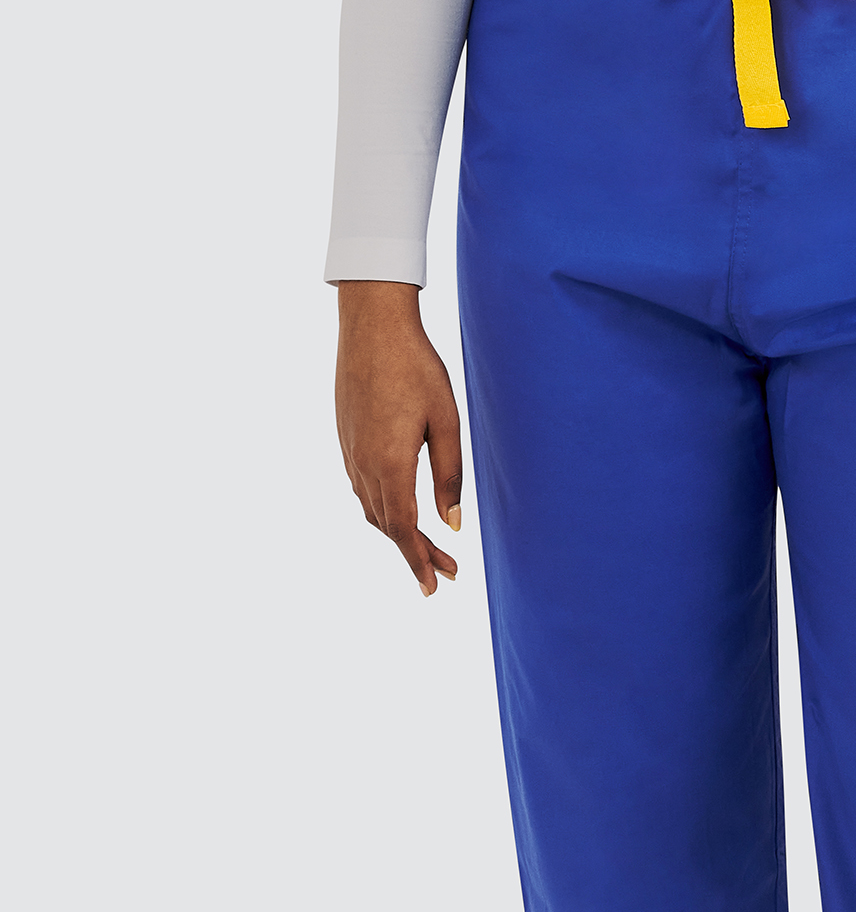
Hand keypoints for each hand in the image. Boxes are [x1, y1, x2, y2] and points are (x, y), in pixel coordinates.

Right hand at [335, 280, 462, 595]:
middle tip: (446, 575)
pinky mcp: (346, 439)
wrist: (371, 324)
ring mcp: (349, 452)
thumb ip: (449, 476)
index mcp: (389, 463)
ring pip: (372, 509)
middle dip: (416, 554)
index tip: (435, 586)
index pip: (403, 528)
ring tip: (429, 549)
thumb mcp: (445, 422)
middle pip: (387, 526)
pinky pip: (362, 488)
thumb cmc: (416, 367)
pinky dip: (383, 510)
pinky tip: (401, 511)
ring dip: (399, 534)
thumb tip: (453, 525)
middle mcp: (362, 464)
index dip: (420, 561)